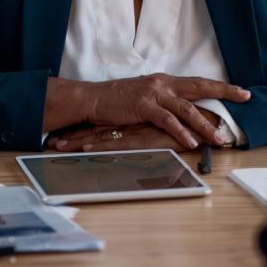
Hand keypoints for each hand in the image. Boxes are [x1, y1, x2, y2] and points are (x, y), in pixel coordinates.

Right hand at [43, 76, 246, 149]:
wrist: (95, 98)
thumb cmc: (120, 101)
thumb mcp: (148, 96)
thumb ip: (167, 102)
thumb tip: (186, 113)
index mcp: (166, 81)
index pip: (198, 82)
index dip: (220, 86)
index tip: (241, 90)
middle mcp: (164, 84)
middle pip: (199, 87)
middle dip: (224, 92)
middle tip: (245, 96)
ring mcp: (154, 94)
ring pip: (186, 108)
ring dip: (204, 124)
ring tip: (218, 137)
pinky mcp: (143, 106)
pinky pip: (167, 120)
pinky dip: (180, 131)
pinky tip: (191, 142)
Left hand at [46, 123, 184, 152]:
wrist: (214, 125)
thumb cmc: (195, 127)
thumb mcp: (171, 128)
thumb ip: (157, 128)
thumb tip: (142, 136)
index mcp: (140, 117)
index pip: (108, 123)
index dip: (85, 129)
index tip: (65, 136)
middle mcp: (137, 121)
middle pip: (100, 127)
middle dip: (75, 135)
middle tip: (52, 142)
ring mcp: (141, 128)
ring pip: (105, 135)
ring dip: (81, 141)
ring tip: (59, 146)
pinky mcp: (148, 138)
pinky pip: (122, 143)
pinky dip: (103, 145)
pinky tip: (87, 149)